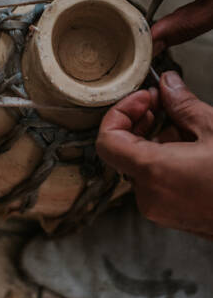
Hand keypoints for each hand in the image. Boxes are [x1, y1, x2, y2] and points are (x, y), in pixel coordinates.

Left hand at [96, 71, 212, 236]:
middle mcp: (149, 195)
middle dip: (140, 120)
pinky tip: (191, 144)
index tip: (141, 98)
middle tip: (159, 101)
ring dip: (156, 136)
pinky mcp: (172, 213)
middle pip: (124, 148)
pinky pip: (155, 178)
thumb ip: (183, 105)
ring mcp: (160, 208)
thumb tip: (168, 85)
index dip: (119, 112)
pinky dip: (164, 156)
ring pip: (141, 162)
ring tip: (185, 122)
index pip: (107, 139)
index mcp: (154, 172)